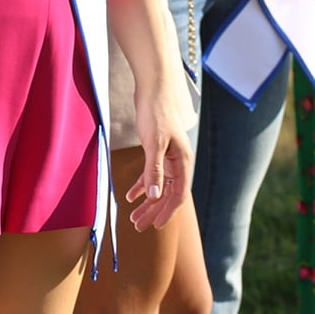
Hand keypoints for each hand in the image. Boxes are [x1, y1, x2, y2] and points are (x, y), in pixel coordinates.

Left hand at [125, 74, 193, 231]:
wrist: (154, 87)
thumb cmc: (156, 113)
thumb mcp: (154, 143)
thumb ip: (155, 169)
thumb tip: (154, 196)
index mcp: (183, 162)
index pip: (178, 194)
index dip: (167, 212)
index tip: (155, 226)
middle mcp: (179, 162)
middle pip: (168, 193)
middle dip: (154, 211)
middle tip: (138, 226)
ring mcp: (169, 156)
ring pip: (160, 185)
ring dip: (147, 201)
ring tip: (133, 216)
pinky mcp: (157, 149)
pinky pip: (152, 173)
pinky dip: (142, 185)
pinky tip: (131, 195)